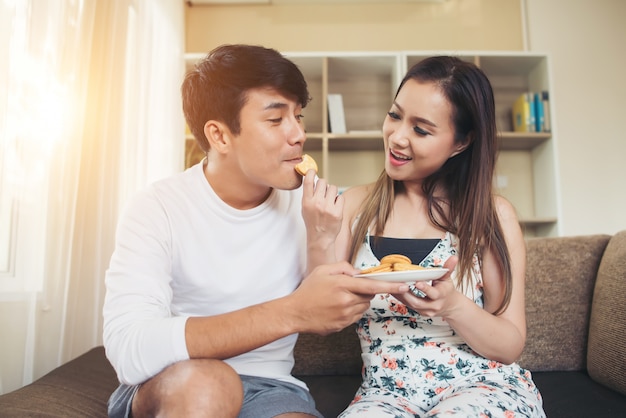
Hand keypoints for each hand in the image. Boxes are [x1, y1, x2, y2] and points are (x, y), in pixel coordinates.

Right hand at [289, 261, 408, 334]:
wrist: (295, 313)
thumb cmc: (308, 290)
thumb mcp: (323, 270)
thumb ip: (343, 267)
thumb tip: (358, 272)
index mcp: (342, 285)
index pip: (372, 286)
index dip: (390, 286)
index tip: (404, 285)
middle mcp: (346, 301)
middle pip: (368, 296)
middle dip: (363, 292)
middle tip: (347, 289)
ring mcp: (345, 315)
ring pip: (363, 307)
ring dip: (357, 302)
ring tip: (338, 299)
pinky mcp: (343, 325)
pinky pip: (355, 317)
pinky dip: (351, 311)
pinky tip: (336, 308)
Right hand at [301, 171, 342, 249]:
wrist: (320, 238)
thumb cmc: (313, 222)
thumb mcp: (305, 208)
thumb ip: (309, 195)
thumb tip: (313, 180)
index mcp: (307, 202)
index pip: (308, 182)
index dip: (310, 173)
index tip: (312, 170)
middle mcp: (317, 203)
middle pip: (323, 182)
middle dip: (324, 185)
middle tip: (324, 192)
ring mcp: (328, 208)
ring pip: (333, 188)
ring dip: (332, 192)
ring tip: (329, 201)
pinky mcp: (338, 212)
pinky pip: (340, 197)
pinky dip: (338, 201)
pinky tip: (335, 207)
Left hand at [392, 256, 462, 316]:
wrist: (450, 306)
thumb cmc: (446, 290)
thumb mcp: (448, 278)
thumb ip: (448, 268)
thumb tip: (454, 257)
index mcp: (441, 296)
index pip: (433, 293)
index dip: (425, 289)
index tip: (417, 282)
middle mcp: (433, 306)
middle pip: (418, 302)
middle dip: (406, 294)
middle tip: (397, 284)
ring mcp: (426, 311)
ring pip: (411, 305)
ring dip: (401, 295)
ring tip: (393, 286)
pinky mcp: (420, 313)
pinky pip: (408, 306)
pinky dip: (401, 298)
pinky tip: (394, 291)